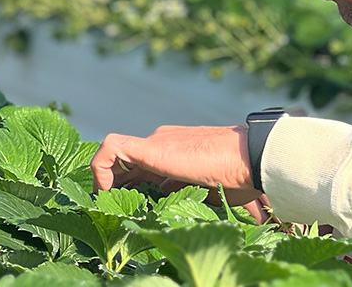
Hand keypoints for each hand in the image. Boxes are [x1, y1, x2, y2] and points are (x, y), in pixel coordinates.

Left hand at [90, 125, 260, 206]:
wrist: (250, 157)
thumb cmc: (239, 177)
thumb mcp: (206, 191)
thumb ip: (186, 195)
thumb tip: (171, 208)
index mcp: (175, 153)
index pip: (140, 167)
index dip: (127, 187)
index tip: (122, 208)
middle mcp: (162, 142)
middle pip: (125, 162)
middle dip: (112, 185)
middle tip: (107, 209)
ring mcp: (156, 142)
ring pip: (115, 154)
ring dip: (104, 178)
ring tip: (104, 203)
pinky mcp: (151, 148)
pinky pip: (112, 149)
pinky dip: (102, 168)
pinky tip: (105, 191)